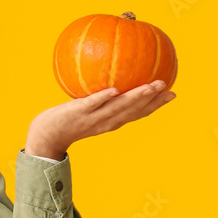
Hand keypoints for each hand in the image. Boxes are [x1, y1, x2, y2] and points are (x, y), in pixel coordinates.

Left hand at [24, 80, 175, 159]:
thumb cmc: (68, 121)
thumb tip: (113, 81)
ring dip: (135, 97)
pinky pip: (92, 104)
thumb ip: (102, 99)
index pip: (137, 113)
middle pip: (132, 111)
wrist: (46, 136)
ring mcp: (91, 118)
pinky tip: (115, 90)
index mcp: (110, 122)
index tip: (172, 94)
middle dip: (151, 100)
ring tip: (150, 86)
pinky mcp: (77, 113)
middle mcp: (105, 122)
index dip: (155, 105)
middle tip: (167, 88)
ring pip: (117, 108)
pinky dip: (103, 98)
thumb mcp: (89, 110)